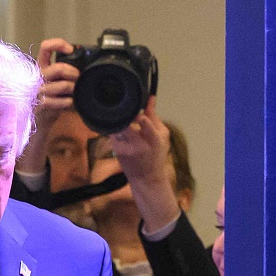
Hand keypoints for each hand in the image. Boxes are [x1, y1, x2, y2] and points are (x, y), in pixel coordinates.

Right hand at [17, 38, 76, 179]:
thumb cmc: (51, 99)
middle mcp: (38, 76)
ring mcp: (38, 91)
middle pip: (59, 67)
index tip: (70, 50)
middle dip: (74, 73)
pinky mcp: (41, 104)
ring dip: (74, 89)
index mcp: (41, 67)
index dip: (58, 44)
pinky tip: (69, 104)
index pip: (45, 48)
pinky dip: (69, 102)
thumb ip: (65, 72)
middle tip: (78, 78)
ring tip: (74, 93)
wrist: (39, 121)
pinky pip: (62, 101)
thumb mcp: (56, 82)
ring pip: (63, 85)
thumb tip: (85, 66)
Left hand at [106, 99, 182, 236]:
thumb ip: (154, 116)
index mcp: (153, 140)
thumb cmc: (157, 155)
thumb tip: (150, 97)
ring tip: (125, 119)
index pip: (144, 122)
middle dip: (125, 115)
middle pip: (125, 123)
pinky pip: (113, 132)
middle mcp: (137, 145)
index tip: (137, 109)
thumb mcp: (162, 136)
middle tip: (126, 109)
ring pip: (117, 125)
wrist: (146, 178)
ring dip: (120, 120)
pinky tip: (121, 129)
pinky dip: (117, 128)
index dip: (139, 114)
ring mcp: (124, 148)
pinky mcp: (115, 150)